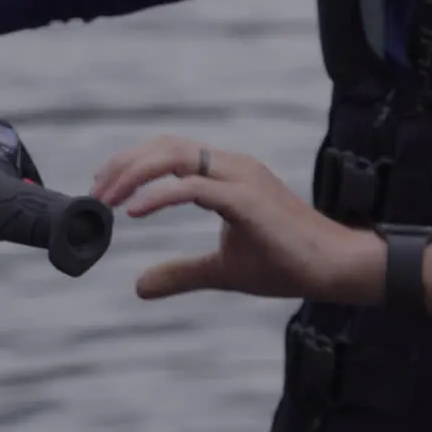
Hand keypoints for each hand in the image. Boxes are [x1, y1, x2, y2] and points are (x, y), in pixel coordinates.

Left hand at [90, 135, 381, 301]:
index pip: (169, 151)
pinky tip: (134, 212)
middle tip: (96, 192)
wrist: (335, 269)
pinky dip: (159, 195)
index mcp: (225, 174)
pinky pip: (193, 187)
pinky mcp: (247, 199)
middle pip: (165, 147)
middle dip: (124, 165)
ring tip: (108, 198)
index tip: (103, 186)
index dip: (132, 163)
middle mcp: (231, 167)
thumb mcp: (220, 270)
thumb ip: (180, 272)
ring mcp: (240, 178)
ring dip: (134, 174)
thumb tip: (139, 285)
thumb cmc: (286, 263)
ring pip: (175, 157)